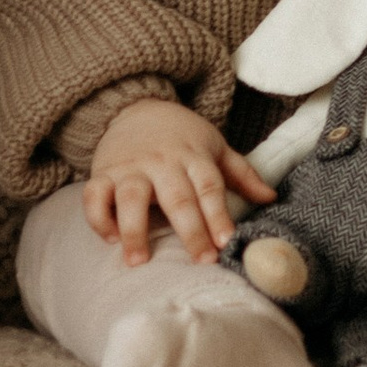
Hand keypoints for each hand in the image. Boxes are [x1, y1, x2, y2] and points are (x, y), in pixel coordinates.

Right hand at [84, 97, 274, 262]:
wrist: (136, 106)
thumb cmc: (182, 136)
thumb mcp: (214, 147)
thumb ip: (241, 173)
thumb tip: (271, 197)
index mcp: (193, 157)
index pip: (209, 187)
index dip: (218, 214)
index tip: (227, 241)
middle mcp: (162, 162)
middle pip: (177, 197)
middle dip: (190, 230)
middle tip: (201, 259)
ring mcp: (130, 167)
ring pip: (131, 198)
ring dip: (134, 230)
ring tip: (139, 261)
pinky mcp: (102, 173)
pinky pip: (95, 196)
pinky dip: (98, 217)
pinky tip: (109, 238)